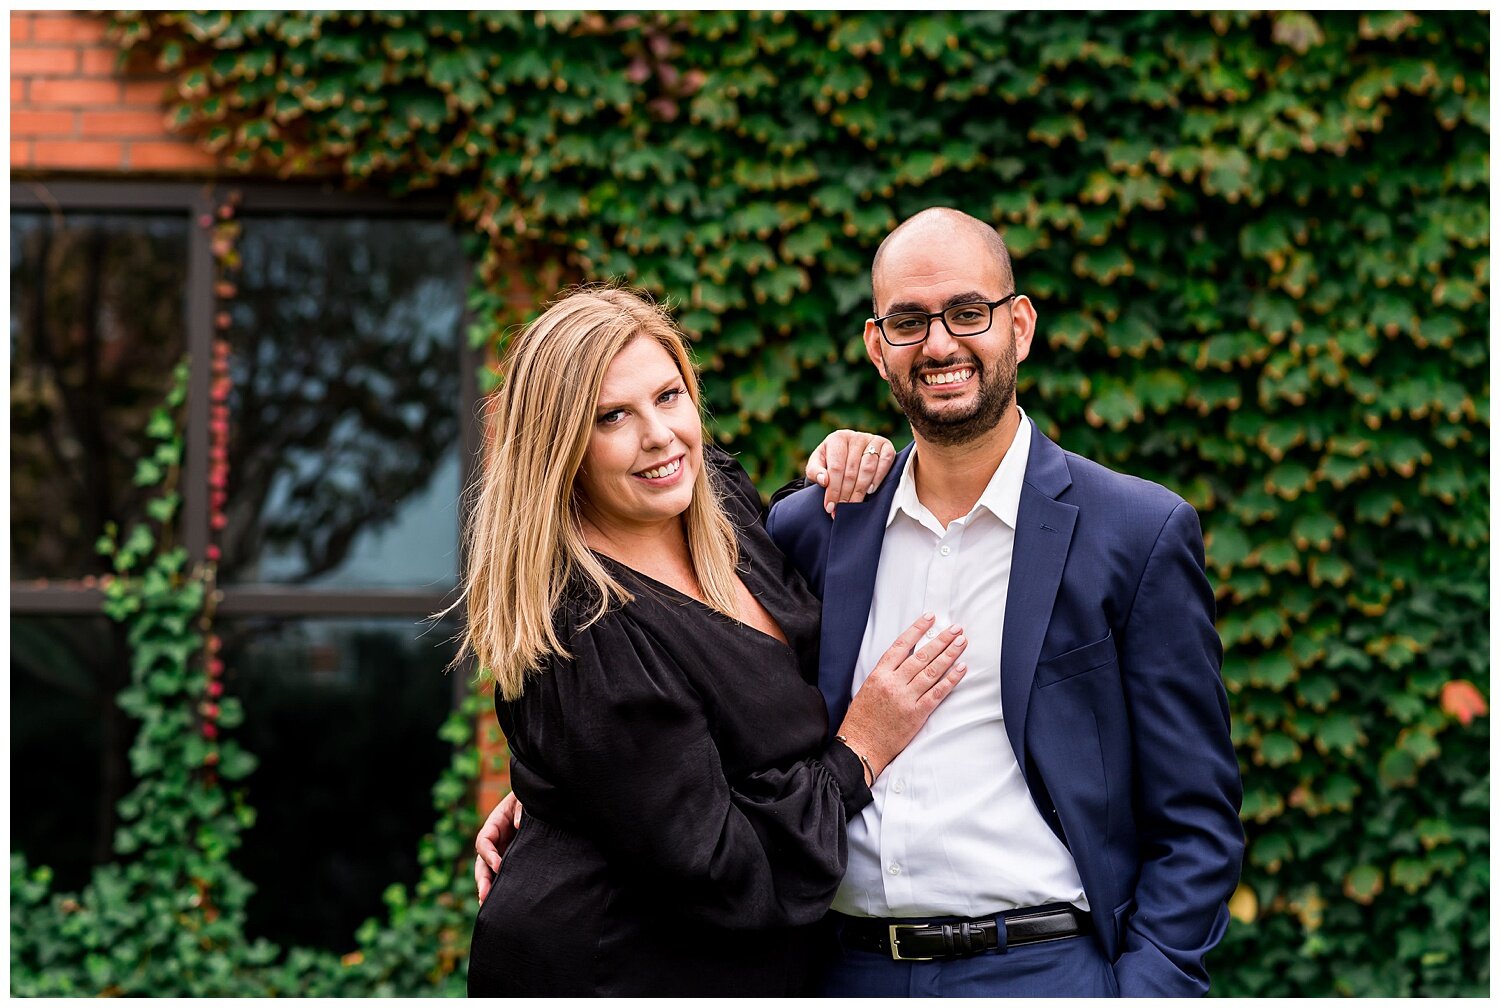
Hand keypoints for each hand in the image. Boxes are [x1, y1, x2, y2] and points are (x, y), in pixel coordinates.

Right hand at [474, 791, 522, 903]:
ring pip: (489, 873)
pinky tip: (499, 904)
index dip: (488, 854)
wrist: (543, 802)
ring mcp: (502, 852)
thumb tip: (517, 824)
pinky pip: (503, 876)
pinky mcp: (513, 861)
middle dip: (482, 879)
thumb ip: (521, 808)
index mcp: (494, 824)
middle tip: (484, 895)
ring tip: (487, 905)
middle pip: (481, 862)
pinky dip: (499, 889)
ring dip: (487, 888)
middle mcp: (495, 841)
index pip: (484, 841)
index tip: (498, 865)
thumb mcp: (524, 799)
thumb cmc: (531, 799)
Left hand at [805, 430, 896, 514]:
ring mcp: (873, 440)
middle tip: (842, 509)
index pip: (836, 468)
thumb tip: (824, 480)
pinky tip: (871, 490)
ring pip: (868, 468)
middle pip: (852, 471)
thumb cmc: (832, 459)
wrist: (849, 452)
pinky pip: (885, 462)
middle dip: (846, 494)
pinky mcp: (887, 446)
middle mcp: (856, 437)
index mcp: (837, 438)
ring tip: (854, 503)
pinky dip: (879, 477)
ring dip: (861, 489)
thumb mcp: (817, 463)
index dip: (833, 489)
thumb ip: (814, 471)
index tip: (830, 506)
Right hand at [835, 613, 966, 779]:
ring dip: (949, 655)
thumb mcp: (867, 688)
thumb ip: (885, 673)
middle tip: (955, 629)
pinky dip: (951, 680)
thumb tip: (906, 659)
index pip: (901, 645)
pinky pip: (938, 693)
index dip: (917, 630)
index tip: (930, 618)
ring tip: (961, 642)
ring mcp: (906, 698)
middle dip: (941, 640)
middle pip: (922, 655)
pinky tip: (961, 669)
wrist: (860, 746)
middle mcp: (893, 683)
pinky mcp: (917, 714)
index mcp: (879, 674)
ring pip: (932, 671)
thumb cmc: (861, 720)